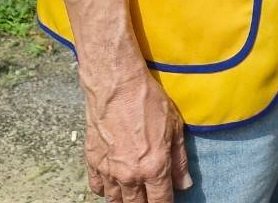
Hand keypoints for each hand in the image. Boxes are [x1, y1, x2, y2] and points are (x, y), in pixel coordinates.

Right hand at [82, 67, 190, 202]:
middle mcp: (130, 175)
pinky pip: (97, 187)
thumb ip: (179, 160)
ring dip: (126, 199)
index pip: (160, 202)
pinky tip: (113, 183)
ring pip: (116, 200)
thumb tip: (185, 184)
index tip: (168, 200)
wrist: (117, 87)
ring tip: (134, 192)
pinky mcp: (92, 162)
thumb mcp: (175, 128)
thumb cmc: (148, 102)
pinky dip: (105, 189)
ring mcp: (109, 170)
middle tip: (151, 195)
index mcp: (154, 168)